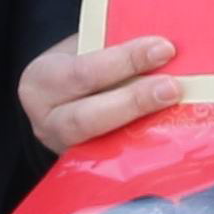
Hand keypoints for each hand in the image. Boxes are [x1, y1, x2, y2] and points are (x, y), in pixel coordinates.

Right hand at [23, 32, 180, 153]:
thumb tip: (166, 45)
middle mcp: (46, 121)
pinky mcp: (85, 167)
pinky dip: (145, 146)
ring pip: (101, 144)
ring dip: (141, 126)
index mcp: (40, 82)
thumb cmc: (84, 63)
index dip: (124, 61)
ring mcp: (65, 149)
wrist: (66, 97)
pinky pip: (115, 161)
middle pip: (86, 117)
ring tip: (173, 107)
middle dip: (133, 100)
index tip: (163, 48)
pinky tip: (172, 132)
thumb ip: (114, 46)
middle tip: (172, 86)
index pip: (82, 72)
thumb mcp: (87, 47)